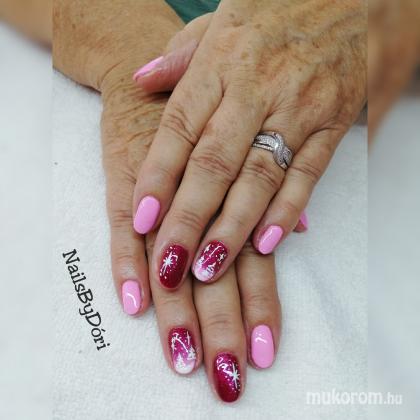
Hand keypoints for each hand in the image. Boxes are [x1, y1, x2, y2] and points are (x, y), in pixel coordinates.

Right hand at [101, 63, 280, 402]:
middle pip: (215, 272)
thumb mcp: (245, 149)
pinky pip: (122, 227)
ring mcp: (161, 190)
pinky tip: (133, 304)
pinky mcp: (125, 178)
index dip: (259, 306)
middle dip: (221, 326)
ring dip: (176, 312)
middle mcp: (203, 198)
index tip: (263, 351)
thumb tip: (303, 227)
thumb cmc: (205, 121)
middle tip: (224, 377)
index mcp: (236, 193)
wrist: (153, 80)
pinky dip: (127, 265)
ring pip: (171, 259)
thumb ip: (271, 192)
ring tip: (183, 358)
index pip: (253, 260)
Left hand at [132, 0, 366, 289]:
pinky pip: (308, 175)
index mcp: (219, 64)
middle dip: (189, 219)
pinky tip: (265, 244)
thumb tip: (140, 82)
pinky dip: (286, 211)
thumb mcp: (215, 24)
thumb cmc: (269, 12)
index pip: (180, 129)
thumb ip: (176, 58)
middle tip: (169, 265)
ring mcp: (298, 109)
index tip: (141, 219)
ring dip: (232, 228)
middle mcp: (256, 89)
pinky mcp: (332, 124)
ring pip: (259, 178)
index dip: (159, 178)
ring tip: (208, 267)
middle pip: (215, 164)